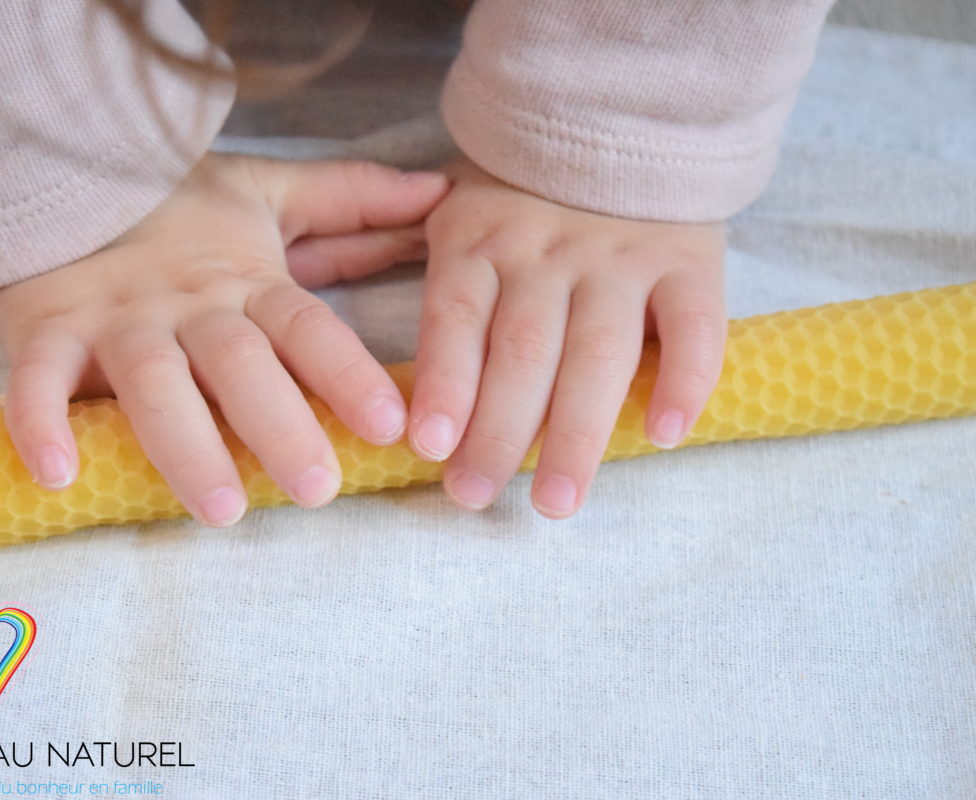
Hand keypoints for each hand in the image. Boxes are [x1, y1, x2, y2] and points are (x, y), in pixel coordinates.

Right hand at [0, 153, 448, 526]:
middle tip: (317, 489)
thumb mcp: (267, 194)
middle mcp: (187, 304)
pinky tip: (58, 476)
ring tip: (222, 509)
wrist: (58, 171)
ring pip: (152, 383)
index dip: (347, 373)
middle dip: (279, 426)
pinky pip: (38, 377)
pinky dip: (40, 421)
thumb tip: (437, 193)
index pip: (306, 328)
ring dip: (185, 446)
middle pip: (238, 365)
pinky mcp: (45, 329)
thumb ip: (351, 200)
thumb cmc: (175, 206)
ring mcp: (115, 319)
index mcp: (246, 281)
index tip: (391, 424)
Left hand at [409, 157, 725, 517]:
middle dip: (498, 433)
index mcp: (480, 238)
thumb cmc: (521, 194)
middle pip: (521, 352)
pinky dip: (684, 381)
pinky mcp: (688, 260)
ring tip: (555, 501)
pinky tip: (663, 436)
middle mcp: (547, 250)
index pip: (456, 318)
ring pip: (598, 353)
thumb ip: (448, 291)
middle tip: (477, 497)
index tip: (430, 447)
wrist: (621, 115)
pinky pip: (694, 325)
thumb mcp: (463, 215)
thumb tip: (418, 404)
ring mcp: (620, 256)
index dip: (444, 383)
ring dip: (576, 434)